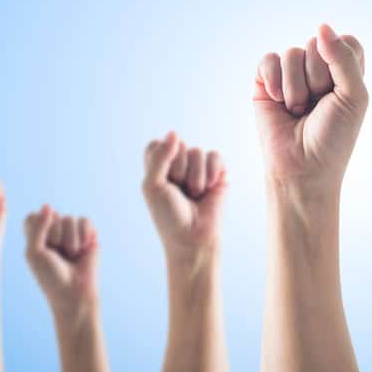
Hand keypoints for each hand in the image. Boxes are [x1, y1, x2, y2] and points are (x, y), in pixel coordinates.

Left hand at [25, 205, 98, 317]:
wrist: (74, 292)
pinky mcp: (88, 235)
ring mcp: (72, 232)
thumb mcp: (34, 252)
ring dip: (70, 240)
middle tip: (58, 255)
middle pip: (53, 215)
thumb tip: (48, 205)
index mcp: (36, 235)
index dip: (38, 229)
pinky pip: (85, 221)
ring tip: (71, 256)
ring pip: (70, 218)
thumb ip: (37, 227)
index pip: (34, 216)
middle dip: (56, 236)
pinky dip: (84, 235)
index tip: (41, 248)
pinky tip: (84, 248)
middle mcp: (54, 231)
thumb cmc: (50, 277)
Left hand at [142, 132, 227, 265]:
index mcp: (158, 167)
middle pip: (179, 146)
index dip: (161, 159)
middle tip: (180, 192)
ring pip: (198, 152)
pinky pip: (215, 156)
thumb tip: (174, 133)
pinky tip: (211, 188)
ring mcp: (199, 168)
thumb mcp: (153, 185)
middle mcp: (178, 165)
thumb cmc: (169, 217)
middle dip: (179, 170)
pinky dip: (213, 172)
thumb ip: (160, 157)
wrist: (193, 238)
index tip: (162, 181)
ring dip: (196, 177)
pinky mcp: (218, 173)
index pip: (157, 144)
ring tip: (195, 195)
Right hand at [254, 24, 366, 193]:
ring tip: (297, 111)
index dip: (341, 63)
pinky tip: (278, 102)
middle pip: (317, 44)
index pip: (346, 41)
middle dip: (317, 78)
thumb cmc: (333, 138)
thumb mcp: (353, 96)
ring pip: (292, 53)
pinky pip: (268, 60)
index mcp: (345, 71)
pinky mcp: (265, 83)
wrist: (302, 170)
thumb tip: (321, 26)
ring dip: (295, 87)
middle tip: (317, 106)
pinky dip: (273, 81)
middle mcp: (318, 69)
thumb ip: (343, 58)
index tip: (341, 93)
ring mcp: (290, 75)